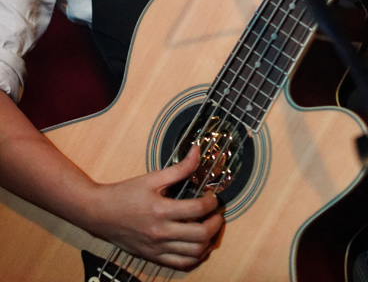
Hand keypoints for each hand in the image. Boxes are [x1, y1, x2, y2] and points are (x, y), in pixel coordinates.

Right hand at [87, 145, 222, 269]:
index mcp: (161, 210)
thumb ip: (179, 168)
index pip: (198, 209)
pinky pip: (181, 264)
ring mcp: (157, 248)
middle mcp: (160, 233)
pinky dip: (195, 257)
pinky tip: (199, 245)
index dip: (212, 201)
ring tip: (210, 228)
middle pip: (200, 235)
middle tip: (217, 213)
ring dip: (208, 241)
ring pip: (194, 253)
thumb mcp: (152, 178)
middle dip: (215, 223)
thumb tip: (197, 152)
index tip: (212, 196)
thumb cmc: (124, 194)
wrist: (100, 214)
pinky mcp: (153, 257)